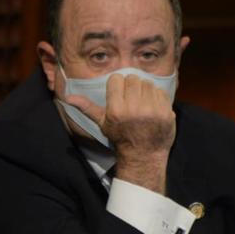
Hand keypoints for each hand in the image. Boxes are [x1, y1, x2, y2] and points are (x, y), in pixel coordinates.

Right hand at [67, 73, 174, 193]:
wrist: (143, 155)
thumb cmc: (120, 137)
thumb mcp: (102, 123)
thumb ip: (87, 108)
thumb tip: (68, 97)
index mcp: (116, 110)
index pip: (117, 79)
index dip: (117, 86)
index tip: (119, 95)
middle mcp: (134, 108)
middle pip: (132, 78)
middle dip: (131, 86)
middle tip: (131, 98)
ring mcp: (152, 110)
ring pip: (147, 82)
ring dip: (144, 90)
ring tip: (142, 102)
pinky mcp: (166, 112)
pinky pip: (160, 91)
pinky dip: (156, 96)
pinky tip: (152, 106)